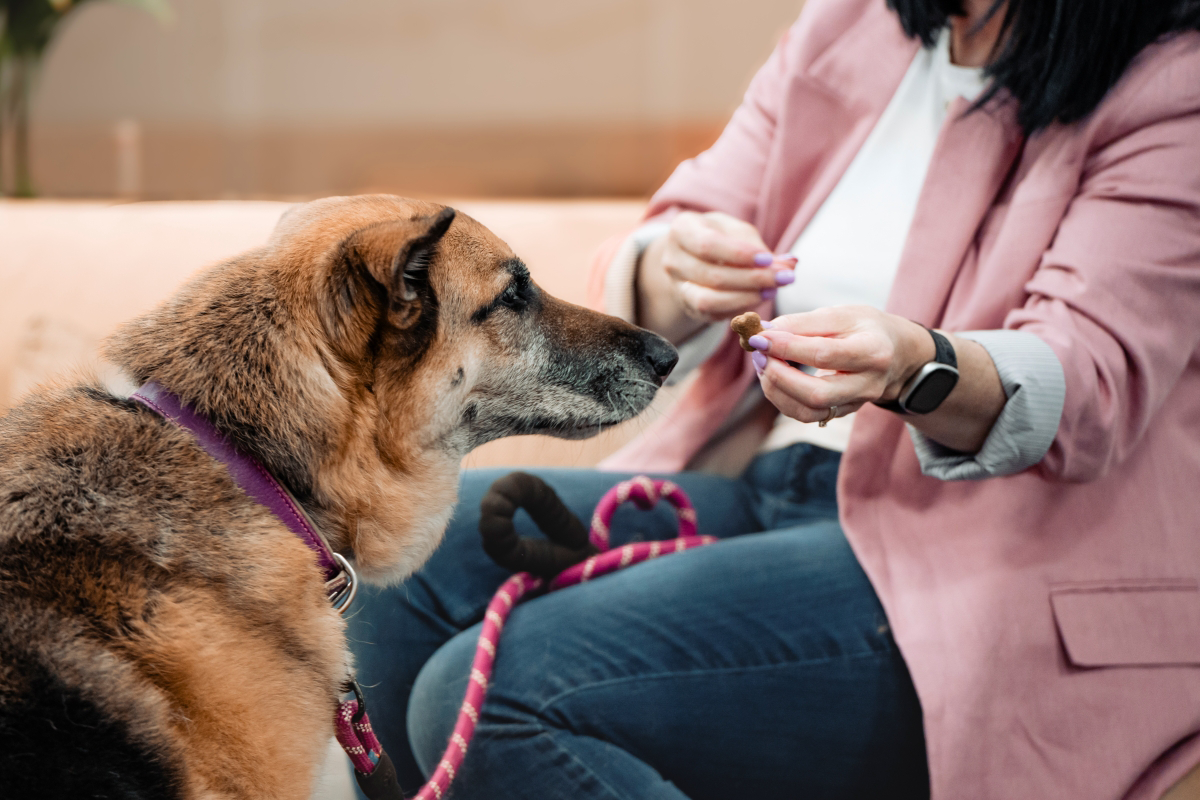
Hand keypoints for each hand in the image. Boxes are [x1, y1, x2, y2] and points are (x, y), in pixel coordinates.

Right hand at [637, 211, 794, 341]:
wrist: (694, 256)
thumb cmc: (721, 237)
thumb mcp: (737, 231)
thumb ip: (760, 247)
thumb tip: (790, 264)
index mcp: (681, 230)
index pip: (708, 245)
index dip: (740, 255)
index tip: (768, 259)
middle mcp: (672, 260)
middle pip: (712, 276)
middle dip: (752, 279)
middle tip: (783, 278)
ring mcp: (677, 287)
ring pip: (709, 301)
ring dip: (746, 298)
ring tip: (772, 290)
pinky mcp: (689, 308)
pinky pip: (714, 315)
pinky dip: (740, 309)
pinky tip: (759, 299)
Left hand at [746, 306, 934, 424]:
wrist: (896, 353)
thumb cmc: (866, 328)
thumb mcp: (841, 314)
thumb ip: (802, 323)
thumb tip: (765, 332)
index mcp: (873, 351)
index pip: (823, 353)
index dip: (786, 346)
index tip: (759, 336)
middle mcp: (868, 383)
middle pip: (816, 393)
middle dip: (778, 375)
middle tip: (758, 354)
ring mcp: (856, 403)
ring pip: (808, 411)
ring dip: (776, 389)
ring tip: (762, 363)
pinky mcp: (842, 412)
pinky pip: (806, 414)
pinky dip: (782, 398)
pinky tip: (773, 377)